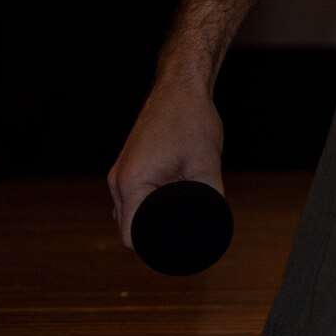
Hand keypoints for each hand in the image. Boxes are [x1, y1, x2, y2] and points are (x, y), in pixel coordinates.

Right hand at [107, 80, 223, 247]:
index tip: (177, 248)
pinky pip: (135, 197)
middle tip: (188, 231)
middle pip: (130, 227)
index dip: (153, 248)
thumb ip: (209, 198)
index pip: (131, 236)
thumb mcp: (206, 164)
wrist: (180, 87)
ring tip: (185, 210)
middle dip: (156, 232)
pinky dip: (152, 202)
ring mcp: (121, 173)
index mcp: (132, 184)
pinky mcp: (129, 166)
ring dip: (154, 216)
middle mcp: (118, 181)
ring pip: (133, 212)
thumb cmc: (191, 121)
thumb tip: (217, 225)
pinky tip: (177, 196)